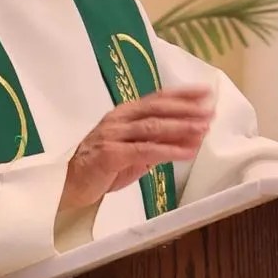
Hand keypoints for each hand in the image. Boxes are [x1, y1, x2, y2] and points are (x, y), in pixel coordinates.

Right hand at [60, 86, 213, 213]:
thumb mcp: (130, 154)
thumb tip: (185, 140)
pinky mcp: (111, 154)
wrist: (66, 185)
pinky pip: (146, 150)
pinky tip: (187, 152)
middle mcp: (118, 119)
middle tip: (211, 110)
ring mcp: (113, 135)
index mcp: (123, 114)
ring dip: (182, 127)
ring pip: (153, 127)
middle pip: (157, 108)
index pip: (156, 98)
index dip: (182, 94)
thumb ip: (154, 145)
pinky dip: (169, 150)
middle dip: (187, 109)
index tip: (205, 92)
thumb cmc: (97, 169)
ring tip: (204, 129)